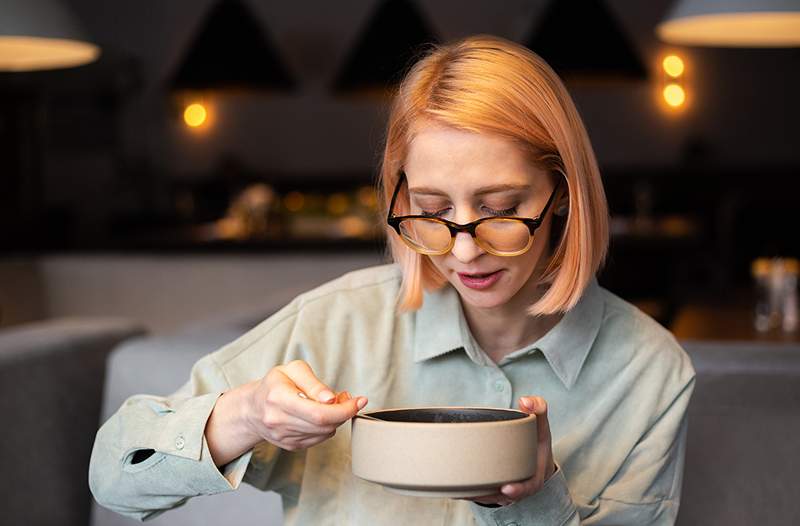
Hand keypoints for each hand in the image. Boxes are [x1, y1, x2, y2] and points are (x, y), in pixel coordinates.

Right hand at [244, 359, 367, 451]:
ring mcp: (283, 437)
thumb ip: (313, 382)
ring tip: (332, 403)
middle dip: (344, 412)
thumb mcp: (293, 370)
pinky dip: (327, 427)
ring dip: (337, 419)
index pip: (318, 413)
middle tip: (349, 399)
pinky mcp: (290, 446)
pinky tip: (322, 414)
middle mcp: (278, 421)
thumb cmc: (276, 384)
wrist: (253, 408)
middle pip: (324, 425)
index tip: (360, 400)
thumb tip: (331, 399)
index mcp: (278, 398)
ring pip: (324, 433)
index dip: (344, 409)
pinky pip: (319, 439)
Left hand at [458, 396, 555, 506]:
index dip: (518, 489)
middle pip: (504, 497)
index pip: (529, 486)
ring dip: (474, 495)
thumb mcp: (541, 424)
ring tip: (457, 490)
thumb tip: (525, 401)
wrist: (536, 457)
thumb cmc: (536, 440)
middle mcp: (520, 486)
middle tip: (472, 491)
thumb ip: (537, 408)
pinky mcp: (495, 491)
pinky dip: (469, 493)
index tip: (506, 489)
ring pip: (490, 498)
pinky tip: (453, 489)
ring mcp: (507, 492)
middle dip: (488, 495)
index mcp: (534, 474)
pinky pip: (483, 495)